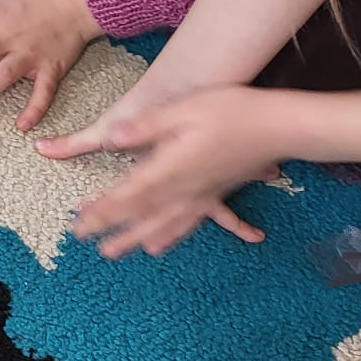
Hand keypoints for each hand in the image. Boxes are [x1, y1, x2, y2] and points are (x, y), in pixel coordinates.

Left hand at [62, 84, 279, 257]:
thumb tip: (112, 136)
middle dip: (110, 227)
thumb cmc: (233, 111)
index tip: (79, 222)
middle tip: (84, 240)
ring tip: (114, 252)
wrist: (280, 127)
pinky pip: (188, 223)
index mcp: (171, 167)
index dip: (102, 209)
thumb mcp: (184, 109)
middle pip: (140, 213)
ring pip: (162, 223)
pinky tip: (161, 245)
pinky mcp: (216, 194)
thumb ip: (147, 126)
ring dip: (134, 237)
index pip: (128, 194)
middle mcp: (185, 189)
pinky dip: (170, 236)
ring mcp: (202, 195)